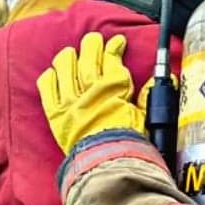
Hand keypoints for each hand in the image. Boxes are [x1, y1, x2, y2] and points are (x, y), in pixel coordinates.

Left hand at [37, 32, 146, 154]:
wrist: (107, 164)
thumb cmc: (129, 143)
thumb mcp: (145, 118)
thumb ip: (148, 97)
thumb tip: (158, 79)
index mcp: (113, 89)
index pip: (112, 59)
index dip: (114, 47)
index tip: (116, 42)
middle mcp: (90, 90)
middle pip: (88, 57)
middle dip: (91, 45)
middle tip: (94, 40)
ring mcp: (71, 101)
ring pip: (65, 67)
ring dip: (68, 57)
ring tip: (71, 53)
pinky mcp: (56, 114)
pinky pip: (47, 88)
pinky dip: (49, 77)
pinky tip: (53, 72)